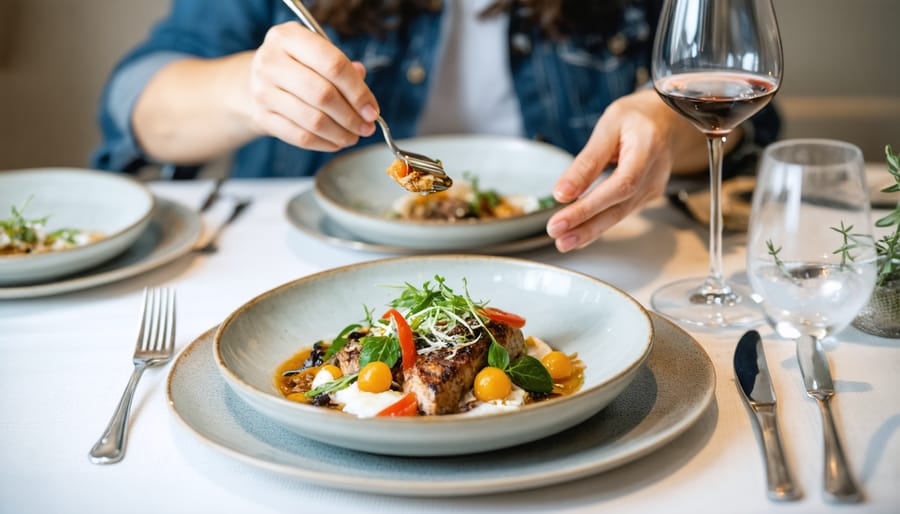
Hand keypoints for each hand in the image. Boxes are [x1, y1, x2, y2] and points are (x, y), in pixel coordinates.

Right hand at [248, 21, 378, 151]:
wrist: (255, 80)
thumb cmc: (297, 66)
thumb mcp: (317, 55)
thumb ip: (344, 71)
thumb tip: (367, 102)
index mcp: (288, 37)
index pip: (333, 64)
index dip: (358, 91)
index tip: (372, 110)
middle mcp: (271, 61)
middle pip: (322, 94)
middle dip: (351, 116)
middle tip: (367, 127)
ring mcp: (262, 90)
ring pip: (312, 120)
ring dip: (340, 133)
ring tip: (354, 136)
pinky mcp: (261, 117)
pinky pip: (299, 137)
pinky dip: (324, 143)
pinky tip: (337, 142)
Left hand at [546, 89, 680, 251]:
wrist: (667, 120)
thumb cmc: (637, 118)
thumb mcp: (609, 126)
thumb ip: (587, 160)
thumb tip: (563, 192)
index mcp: (648, 148)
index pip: (621, 184)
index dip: (591, 203)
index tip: (562, 212)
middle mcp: (654, 174)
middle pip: (619, 206)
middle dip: (586, 225)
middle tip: (556, 234)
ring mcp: (653, 188)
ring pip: (619, 215)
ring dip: (589, 231)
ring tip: (563, 241)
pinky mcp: (646, 196)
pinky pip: (620, 213)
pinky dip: (598, 225)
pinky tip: (579, 233)